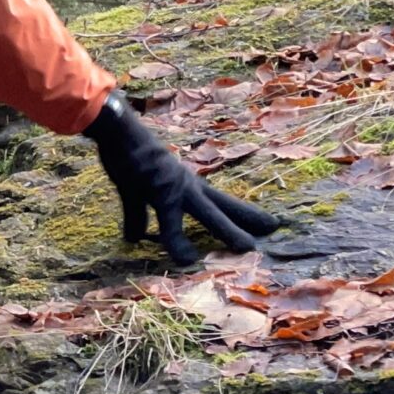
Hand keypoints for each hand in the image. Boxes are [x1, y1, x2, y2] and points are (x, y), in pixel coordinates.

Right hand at [84, 95, 281, 266]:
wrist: (118, 133)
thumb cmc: (128, 155)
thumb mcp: (134, 191)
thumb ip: (137, 216)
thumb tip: (134, 238)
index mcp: (186, 184)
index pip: (220, 201)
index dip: (241, 212)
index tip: (265, 221)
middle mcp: (189, 186)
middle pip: (225, 205)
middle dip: (248, 218)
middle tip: (275, 227)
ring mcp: (178, 190)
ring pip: (210, 214)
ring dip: (229, 231)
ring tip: (248, 248)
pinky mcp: (162, 194)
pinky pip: (171, 224)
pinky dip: (178, 242)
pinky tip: (186, 260)